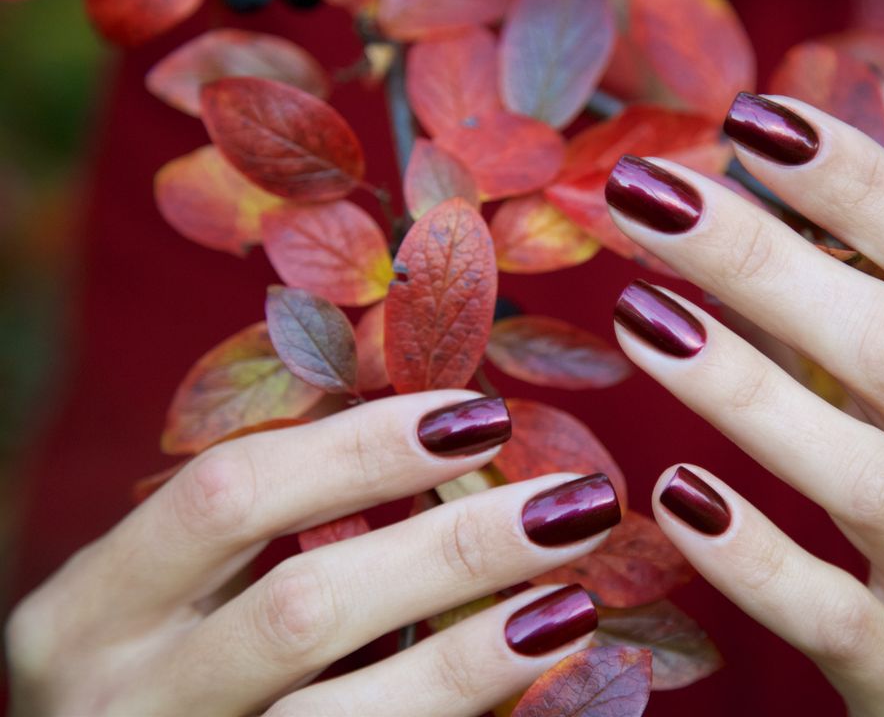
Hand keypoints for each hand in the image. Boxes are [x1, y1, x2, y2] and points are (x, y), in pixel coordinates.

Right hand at [5, 392, 618, 715]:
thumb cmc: (168, 672)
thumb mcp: (182, 598)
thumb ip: (272, 518)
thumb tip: (432, 419)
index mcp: (94, 613)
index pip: (227, 494)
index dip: (359, 446)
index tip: (477, 413)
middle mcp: (123, 702)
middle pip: (302, 609)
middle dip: (451, 547)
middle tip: (570, 501)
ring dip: (470, 653)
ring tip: (572, 601)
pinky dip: (462, 713)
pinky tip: (534, 675)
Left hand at [604, 93, 883, 715]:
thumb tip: (870, 108)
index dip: (863, 181)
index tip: (752, 119)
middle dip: (764, 260)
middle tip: (649, 195)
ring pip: (864, 476)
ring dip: (741, 386)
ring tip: (637, 314)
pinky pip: (826, 612)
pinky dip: (747, 551)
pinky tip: (670, 492)